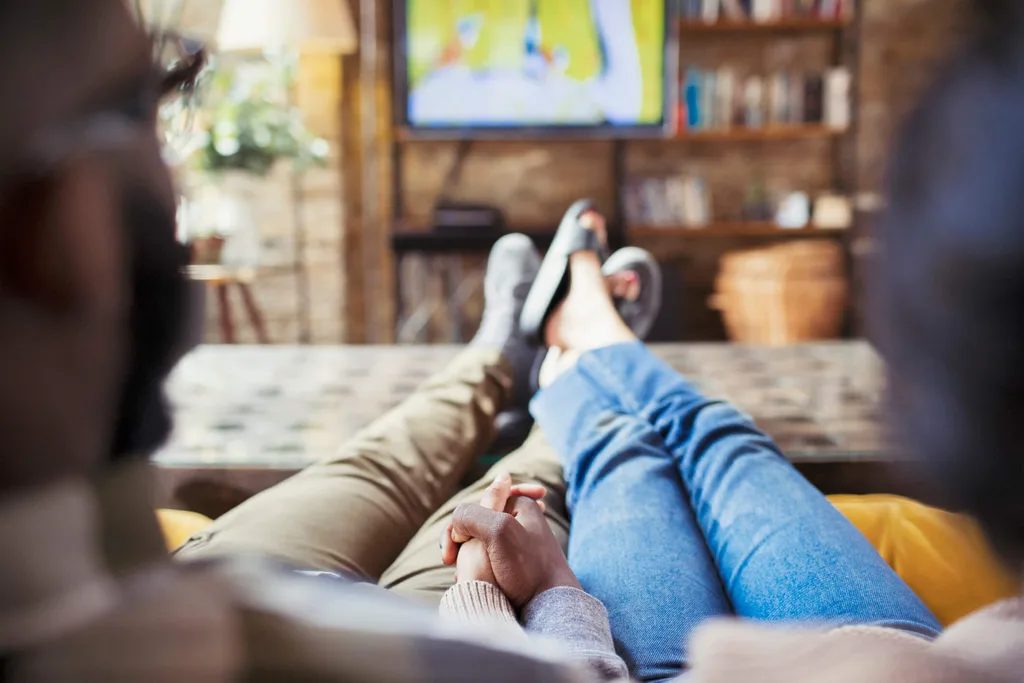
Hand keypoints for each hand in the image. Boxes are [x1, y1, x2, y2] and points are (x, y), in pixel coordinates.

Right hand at [441, 474, 580, 607]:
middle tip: (449, 558)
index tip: (460, 537)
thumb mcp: (498, 532)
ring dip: (464, 554)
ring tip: (460, 574)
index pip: (482, 498)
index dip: (463, 518)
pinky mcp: (513, 562)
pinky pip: (485, 556)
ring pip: (478, 540)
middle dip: (459, 538)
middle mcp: (521, 520)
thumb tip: (457, 525)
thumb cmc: (527, 568)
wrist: (548, 606)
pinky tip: (470, 578)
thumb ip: (472, 515)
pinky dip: (473, 565)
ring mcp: (516, 542)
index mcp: (522, 504)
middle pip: (478, 520)